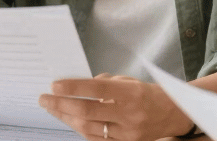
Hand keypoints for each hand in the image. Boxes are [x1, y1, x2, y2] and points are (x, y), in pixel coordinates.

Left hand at [39, 74, 190, 140]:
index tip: (54, 85)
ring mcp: (127, 134)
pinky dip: (79, 129)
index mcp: (131, 93)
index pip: (97, 89)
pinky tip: (68, 120)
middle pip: (87, 111)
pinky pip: (95, 139)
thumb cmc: (148, 94)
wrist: (173, 115)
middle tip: (44, 99)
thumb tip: (76, 86)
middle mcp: (129, 115)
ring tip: (52, 109)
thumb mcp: (129, 81)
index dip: (74, 87)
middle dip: (61, 105)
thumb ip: (104, 83)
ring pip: (87, 128)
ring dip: (65, 118)